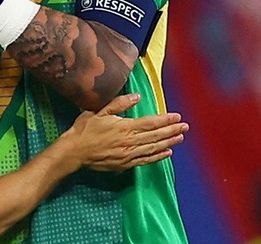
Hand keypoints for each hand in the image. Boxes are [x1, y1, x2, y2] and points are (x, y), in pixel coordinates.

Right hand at [65, 94, 187, 171]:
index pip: (150, 123)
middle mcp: (130, 141)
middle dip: (172, 130)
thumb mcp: (98, 112)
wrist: (74, 152)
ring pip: (154, 148)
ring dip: (168, 143)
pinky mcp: (126, 164)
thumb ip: (119, 104)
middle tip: (185, 126)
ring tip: (180, 138)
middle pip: (156, 136)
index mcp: (124, 127)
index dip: (165, 119)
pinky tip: (167, 153)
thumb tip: (137, 97)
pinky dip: (158, 156)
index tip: (177, 116)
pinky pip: (146, 160)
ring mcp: (129, 154)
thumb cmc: (84, 129)